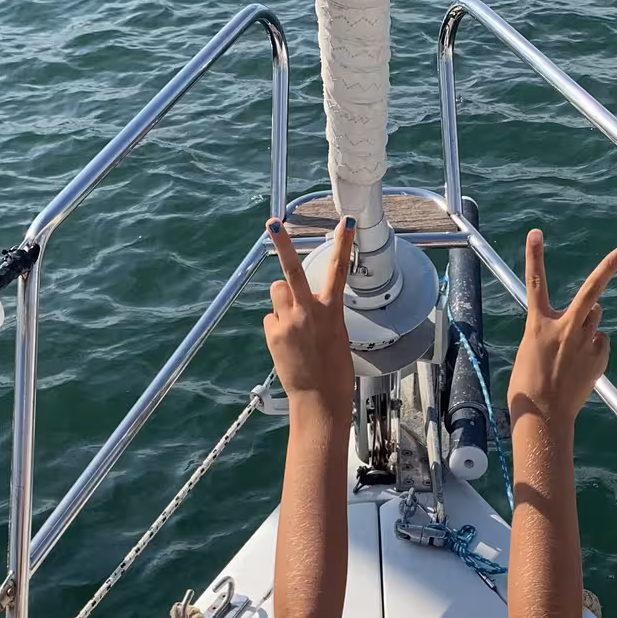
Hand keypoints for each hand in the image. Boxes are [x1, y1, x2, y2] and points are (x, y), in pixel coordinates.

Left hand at [263, 215, 355, 418]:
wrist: (319, 396)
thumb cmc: (333, 369)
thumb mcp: (335, 334)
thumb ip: (320, 312)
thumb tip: (300, 303)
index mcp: (331, 310)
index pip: (339, 270)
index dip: (343, 244)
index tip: (345, 222)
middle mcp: (308, 311)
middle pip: (293, 270)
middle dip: (282, 243)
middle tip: (273, 223)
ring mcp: (289, 321)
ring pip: (277, 291)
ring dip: (282, 300)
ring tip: (292, 321)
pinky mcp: (273, 333)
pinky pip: (271, 317)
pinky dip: (277, 326)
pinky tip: (287, 343)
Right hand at [509, 229, 616, 438]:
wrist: (544, 418)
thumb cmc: (529, 387)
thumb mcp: (531, 351)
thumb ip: (554, 330)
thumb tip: (585, 320)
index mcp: (538, 326)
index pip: (535, 283)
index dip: (535, 256)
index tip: (536, 232)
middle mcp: (565, 328)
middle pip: (592, 290)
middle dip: (611, 266)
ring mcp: (585, 342)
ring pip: (595, 317)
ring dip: (588, 323)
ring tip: (572, 350)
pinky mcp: (599, 356)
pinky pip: (600, 341)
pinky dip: (594, 348)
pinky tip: (580, 367)